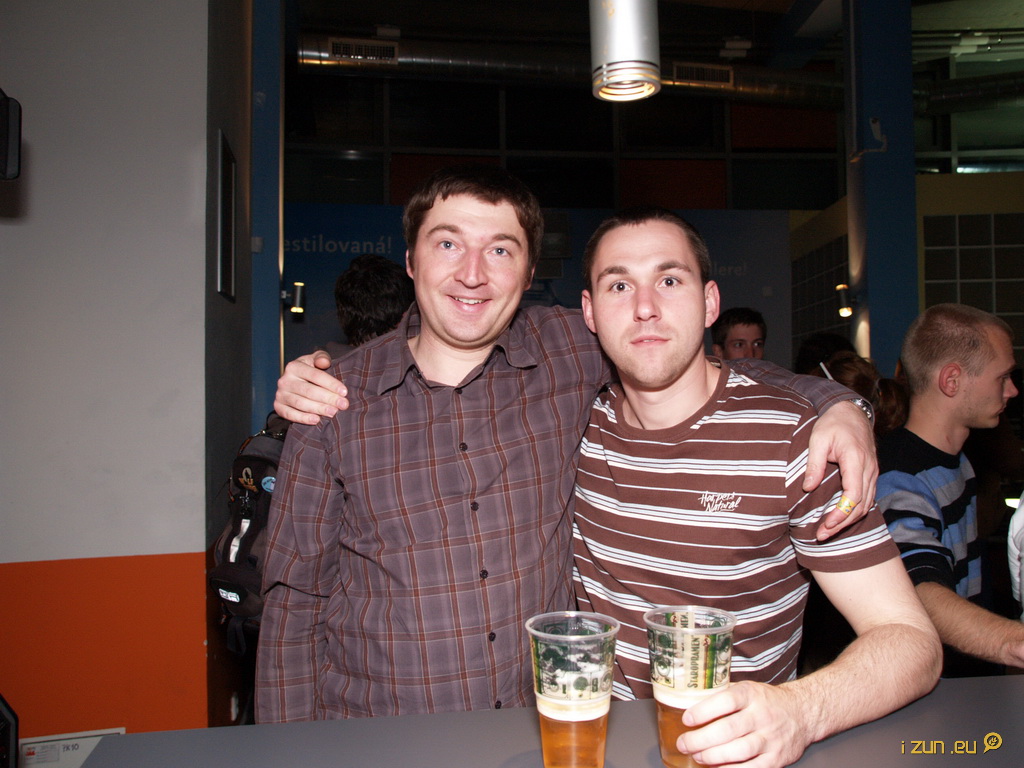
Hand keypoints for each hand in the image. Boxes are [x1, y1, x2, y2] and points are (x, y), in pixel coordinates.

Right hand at [273, 350, 348, 424]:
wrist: (294, 382)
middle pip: (309, 390)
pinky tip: (316, 420)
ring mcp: (280, 394)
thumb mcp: (315, 360)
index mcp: (294, 366)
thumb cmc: (310, 370)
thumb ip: (321, 357)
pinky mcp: (278, 406)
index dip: (331, 384)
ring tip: (333, 413)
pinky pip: (290, 414)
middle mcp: (285, 380)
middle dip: (328, 398)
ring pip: (300, 403)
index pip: (315, 375)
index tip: (344, 392)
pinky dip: (303, 418)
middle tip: (343, 405)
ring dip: (318, 409)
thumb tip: (324, 362)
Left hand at [678, 681, 810, 767]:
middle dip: (702, 739)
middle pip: (729, 729)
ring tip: (698, 756)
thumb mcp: (747, 689)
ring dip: (714, 756)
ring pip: (740, 750)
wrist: (802, 713)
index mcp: (751, 694)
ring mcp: (771, 738)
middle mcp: (762, 715)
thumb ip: (722, 696)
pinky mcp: (777, 758)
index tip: (687, 719)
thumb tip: (689, 704)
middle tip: (684, 743)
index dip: (704, 711)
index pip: (726, 700)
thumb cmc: (765, 701)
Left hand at [803, 400, 877, 540]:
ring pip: (866, 504)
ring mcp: (872, 472)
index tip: (826, 524)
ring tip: (828, 531)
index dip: (841, 514)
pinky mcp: (870, 474)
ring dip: (849, 521)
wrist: (851, 411)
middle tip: (822, 535)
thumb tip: (808, 488)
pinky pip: (867, 498)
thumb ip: (814, 464)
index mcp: (856, 460)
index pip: (853, 495)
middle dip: (842, 523)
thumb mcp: (817, 439)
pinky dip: (855, 511)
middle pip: (861, 505)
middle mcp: (869, 469)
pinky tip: (841, 519)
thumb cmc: (832, 423)